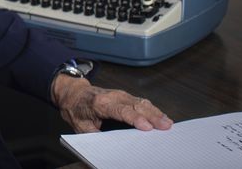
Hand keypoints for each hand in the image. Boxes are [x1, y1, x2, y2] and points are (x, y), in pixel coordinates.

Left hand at [51, 75, 172, 132]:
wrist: (74, 94)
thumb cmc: (77, 110)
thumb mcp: (81, 126)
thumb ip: (95, 135)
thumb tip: (110, 146)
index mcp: (99, 103)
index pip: (121, 111)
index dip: (135, 119)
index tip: (147, 127)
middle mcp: (112, 96)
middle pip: (135, 106)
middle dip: (152, 116)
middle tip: (165, 127)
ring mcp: (120, 94)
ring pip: (141, 102)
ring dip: (155, 112)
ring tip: (167, 123)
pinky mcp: (125, 96)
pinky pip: (141, 102)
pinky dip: (153, 109)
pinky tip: (161, 117)